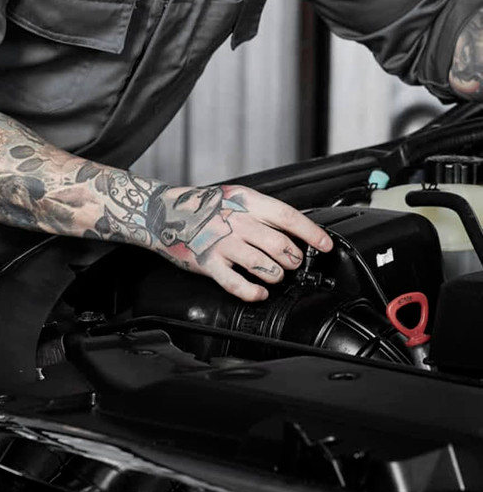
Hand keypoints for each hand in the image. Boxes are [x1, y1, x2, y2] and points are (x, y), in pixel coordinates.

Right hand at [152, 183, 332, 301]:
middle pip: (280, 245)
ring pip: (263, 265)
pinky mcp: (209, 263)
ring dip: (277, 274)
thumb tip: (292, 226)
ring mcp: (223, 243)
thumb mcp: (235, 198)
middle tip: (293, 262)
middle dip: (294, 259)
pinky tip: (259, 293)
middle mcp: (237, 222)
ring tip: (276, 275)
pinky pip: (236, 283)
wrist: (165, 213)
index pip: (288, 217)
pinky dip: (252, 291)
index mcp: (247, 202)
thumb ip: (261, 211)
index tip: (325, 245)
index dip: (311, 233)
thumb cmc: (203, 207)